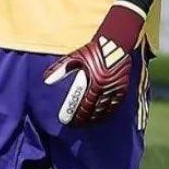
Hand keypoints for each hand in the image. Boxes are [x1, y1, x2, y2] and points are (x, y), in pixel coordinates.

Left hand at [43, 3, 144, 125]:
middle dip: (85, 119)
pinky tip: (103, 115)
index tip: (69, 121)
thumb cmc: (93, 50)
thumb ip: (60, 69)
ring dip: (96, 117)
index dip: (77, 115)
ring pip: (106, 108)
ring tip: (88, 122)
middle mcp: (106, 87)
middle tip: (76, 124)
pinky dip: (109, 111)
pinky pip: (116, 104)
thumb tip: (46, 80)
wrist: (116, 43)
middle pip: (95, 109)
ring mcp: (116, 88)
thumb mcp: (75, 57)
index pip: (85, 104)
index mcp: (95, 81)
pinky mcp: (123, 87)